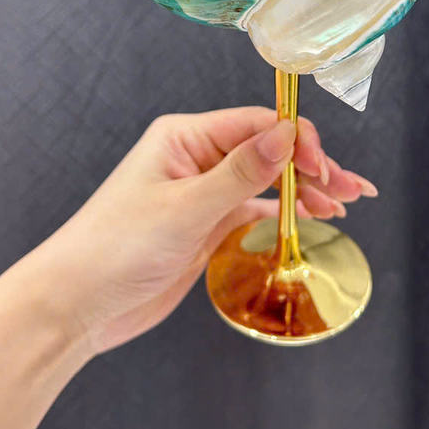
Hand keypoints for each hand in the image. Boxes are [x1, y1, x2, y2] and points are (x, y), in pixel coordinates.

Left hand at [42, 107, 377, 355]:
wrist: (76, 304)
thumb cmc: (114, 248)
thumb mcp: (185, 208)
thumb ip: (240, 173)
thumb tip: (288, 134)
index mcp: (185, 138)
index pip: (256, 124)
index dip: (297, 142)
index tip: (324, 169)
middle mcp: (196, 159)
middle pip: (268, 152)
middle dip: (312, 167)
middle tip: (351, 189)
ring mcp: (202, 193)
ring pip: (266, 182)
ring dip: (304, 191)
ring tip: (346, 202)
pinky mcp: (205, 226)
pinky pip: (253, 210)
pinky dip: (283, 213)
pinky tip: (311, 218)